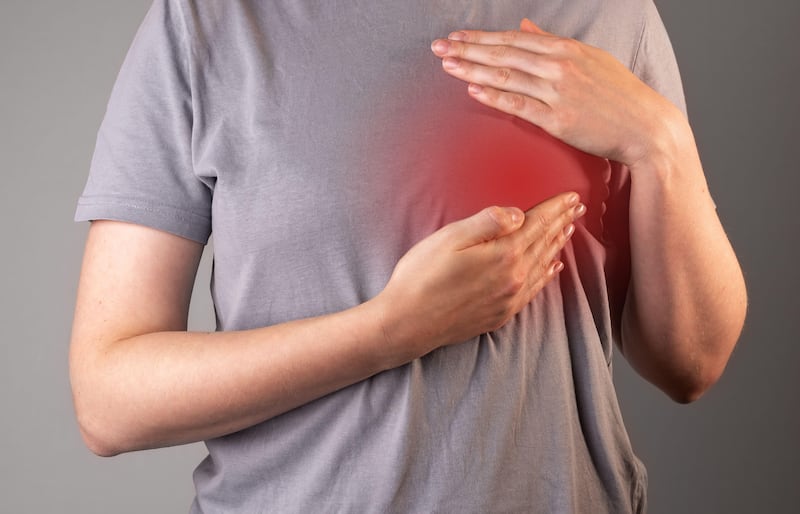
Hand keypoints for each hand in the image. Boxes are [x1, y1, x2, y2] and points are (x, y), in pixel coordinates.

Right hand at [376, 192, 585, 364]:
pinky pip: (534, 290)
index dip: (554, 208)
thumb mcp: (449, 239)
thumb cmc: (421, 277)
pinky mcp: (501, 314)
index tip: (571, 196)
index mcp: (502, 254)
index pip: (536, 224)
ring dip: (557, 245)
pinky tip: (553, 268)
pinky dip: (547, 275)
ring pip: (542, 266)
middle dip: (562, 223)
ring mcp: (509, 299)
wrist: (407, 325)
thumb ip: (486, 223)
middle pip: (543, 244)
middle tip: (578, 207)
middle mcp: (513, 278)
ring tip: (569, 230)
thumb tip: (518, 214)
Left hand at [430, 19, 681, 167]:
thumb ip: (553, 43)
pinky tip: (473, 90)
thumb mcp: (590, 58)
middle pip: (504, 53)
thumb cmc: (618, 94)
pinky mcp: (559, 119)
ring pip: (507, 76)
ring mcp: (558, 92)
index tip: (457, 37)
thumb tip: (525, 26)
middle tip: (439, 48)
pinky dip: (495, 96)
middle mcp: (560, 66)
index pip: (514, 39)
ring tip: (448, 66)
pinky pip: (520, 105)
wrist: (645, 126)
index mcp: (566, 49)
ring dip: (473, 69)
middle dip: (468, 49)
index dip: (482, 37)